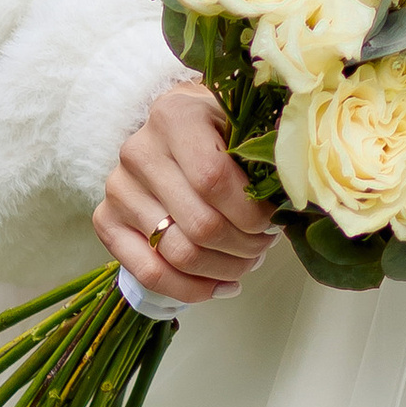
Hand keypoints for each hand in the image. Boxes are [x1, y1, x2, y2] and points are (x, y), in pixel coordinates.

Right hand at [95, 79, 277, 307]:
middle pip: (200, 225)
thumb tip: (299, 184)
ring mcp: (117, 187)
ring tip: (247, 263)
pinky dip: (189, 290)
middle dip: (244, 247)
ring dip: (223, 270)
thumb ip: (266, 147)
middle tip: (265, 245)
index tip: (274, 220)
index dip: (251, 213)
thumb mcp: (242, 120)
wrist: (171, 127)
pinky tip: (219, 286)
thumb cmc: (217, 126)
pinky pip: (146, 273)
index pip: (214, 181)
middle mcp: (139, 150)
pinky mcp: (105, 219)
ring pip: (177, 254)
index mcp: (174, 116)